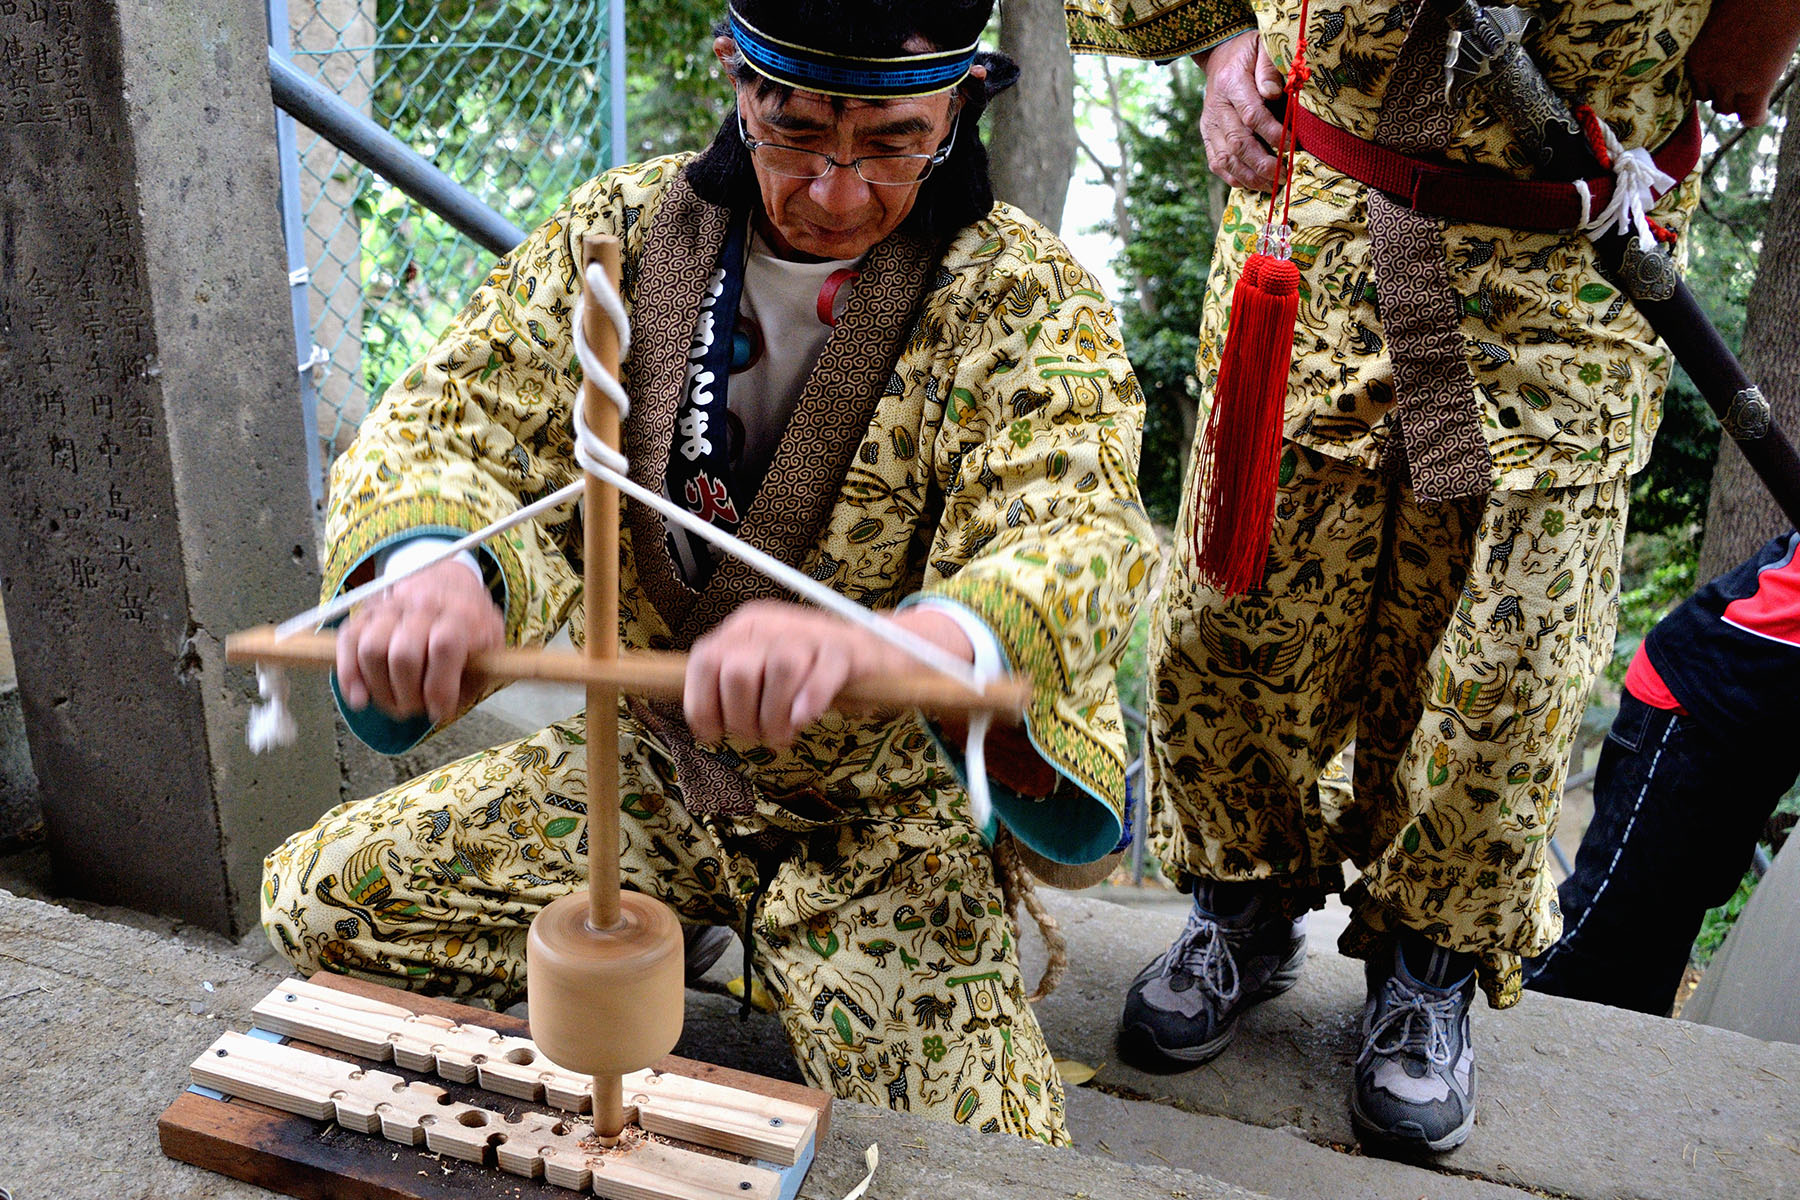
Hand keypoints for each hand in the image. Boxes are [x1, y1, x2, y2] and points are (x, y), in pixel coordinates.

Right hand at [336, 558, 503, 723]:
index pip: (444, 646)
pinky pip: (348, 642)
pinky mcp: (366, 613)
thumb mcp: (491, 648)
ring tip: (396, 702)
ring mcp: (391, 606)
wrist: (449, 584)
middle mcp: (424, 605)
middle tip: (417, 708)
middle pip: (403, 655)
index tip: (439, 711)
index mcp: (462, 614)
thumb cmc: (470, 627)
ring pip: (371, 650)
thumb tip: (440, 708)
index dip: (439, 687)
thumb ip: (475, 677)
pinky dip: (349, 676)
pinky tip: (360, 699)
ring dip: (381, 690)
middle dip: (408, 696)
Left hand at [684, 601, 973, 748]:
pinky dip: (809, 703)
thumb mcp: (761, 670)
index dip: (702, 704)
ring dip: (776, 717)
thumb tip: (705, 727)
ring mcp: (810, 634)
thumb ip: (732, 689)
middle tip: (759, 736)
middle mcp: (771, 624)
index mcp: (744, 628)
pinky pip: (821, 675)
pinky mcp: (844, 650)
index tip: (715, 734)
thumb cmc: (807, 671)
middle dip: (742, 719)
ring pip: (780, 670)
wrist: (871, 648)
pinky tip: (804, 719)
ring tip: (783, 735)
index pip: (704, 661)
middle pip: (738, 671)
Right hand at [1192, 30, 1285, 190]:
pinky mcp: (1207, 137)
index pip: (1251, 115)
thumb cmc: (1250, 54)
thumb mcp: (1263, 49)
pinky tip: (1254, 184)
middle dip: (1263, 163)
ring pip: (1226, 159)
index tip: (1292, 145)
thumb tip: (1273, 93)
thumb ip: (1269, 69)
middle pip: (1238, 143)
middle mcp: (1216, 107)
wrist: (1221, 57)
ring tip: (1273, 185)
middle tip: (1284, 175)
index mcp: (1230, 83)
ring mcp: (1209, 125)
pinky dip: (1235, 178)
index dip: (1272, 133)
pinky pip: (1217, 164)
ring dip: (1250, 176)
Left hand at [1687, 0, 1799, 126]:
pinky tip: (1758, 114)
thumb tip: (1716, 47)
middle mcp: (1706, 73)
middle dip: (1722, 91)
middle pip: (1708, 97)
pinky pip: (1750, 116)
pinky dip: (1754, 117)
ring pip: (1726, 108)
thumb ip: (1712, 40)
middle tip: (1740, 79)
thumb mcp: (1718, 21)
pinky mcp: (1755, 87)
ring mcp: (1729, 83)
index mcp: (1693, 54)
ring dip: (1737, 102)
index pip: (1693, 82)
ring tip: (1751, 89)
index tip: (1719, 76)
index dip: (1708, 81)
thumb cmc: (1745, 0)